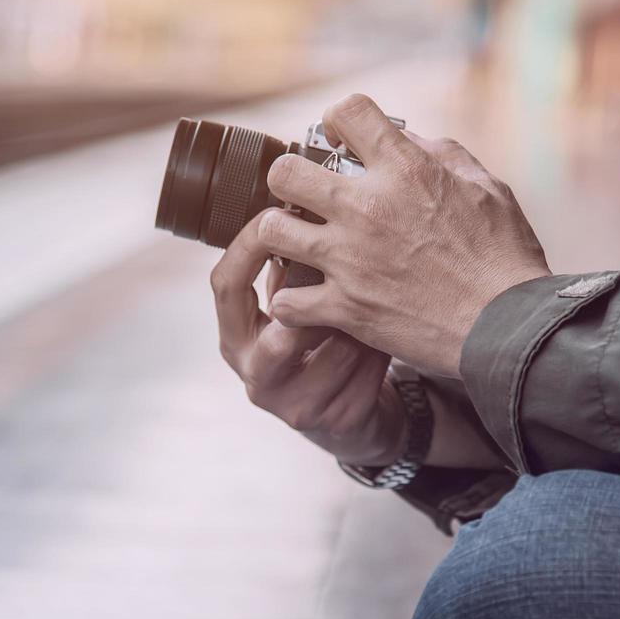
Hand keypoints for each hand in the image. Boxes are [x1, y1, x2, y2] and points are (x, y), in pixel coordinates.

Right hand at [211, 212, 406, 465]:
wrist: (345, 411)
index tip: (277, 217)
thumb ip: (291, 267)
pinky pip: (364, 372)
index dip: (247, 247)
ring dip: (362, 317)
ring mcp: (292, 402)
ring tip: (383, 294)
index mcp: (236, 334)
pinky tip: (394, 328)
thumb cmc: (320, 337)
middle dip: (319, 300)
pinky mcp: (332, 419)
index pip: (225, 283)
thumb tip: (306, 199)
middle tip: (344, 271)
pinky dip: (382, 343)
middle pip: (278, 330)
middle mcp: (254, 371)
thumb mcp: (296, 303)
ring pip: (333, 349)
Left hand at [258, 94, 550, 376]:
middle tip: (306, 195)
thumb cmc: (505, 256)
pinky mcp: (345, 307)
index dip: (340, 121)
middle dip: (290, 178)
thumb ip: (442, 154)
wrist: (509, 327)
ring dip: (281, 235)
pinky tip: (308, 300)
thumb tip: (408, 139)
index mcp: (406, 169)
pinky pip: (286, 300)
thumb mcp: (487, 186)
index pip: (348, 111)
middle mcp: (368, 208)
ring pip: (270, 229)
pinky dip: (292, 302)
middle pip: (285, 171)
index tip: (344, 142)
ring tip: (299, 244)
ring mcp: (350, 259)